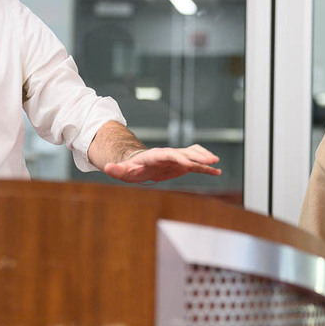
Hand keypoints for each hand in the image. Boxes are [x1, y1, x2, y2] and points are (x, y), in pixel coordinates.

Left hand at [103, 144, 220, 183]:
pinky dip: (205, 167)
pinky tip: (217, 172)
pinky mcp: (180, 164)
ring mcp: (176, 158)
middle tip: (212, 160)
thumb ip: (116, 169)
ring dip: (204, 159)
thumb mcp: (122, 171)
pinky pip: (195, 164)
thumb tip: (108, 168)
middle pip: (185, 153)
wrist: (136, 165)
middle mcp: (168, 154)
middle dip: (198, 157)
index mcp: (155, 155)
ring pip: (193, 156)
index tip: (189, 163)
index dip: (179, 158)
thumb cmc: (129, 168)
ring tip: (216, 164)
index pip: (169, 154)